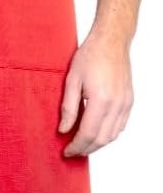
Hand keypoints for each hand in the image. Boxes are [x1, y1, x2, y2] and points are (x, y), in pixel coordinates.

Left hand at [58, 30, 133, 156]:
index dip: (76, 146)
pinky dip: (108, 134)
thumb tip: (64, 129)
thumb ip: (68, 108)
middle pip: (101, 139)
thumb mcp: (72, 80)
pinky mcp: (129, 101)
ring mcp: (125, 104)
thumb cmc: (91, 55)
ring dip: (97, 144)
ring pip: (112, 135)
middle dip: (86, 149)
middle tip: (72, 150)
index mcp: (100, 99)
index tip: (66, 151)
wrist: (111, 41)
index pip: (88, 134)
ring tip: (82, 144)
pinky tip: (97, 133)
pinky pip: (120, 126)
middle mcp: (116, 105)